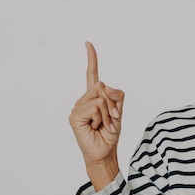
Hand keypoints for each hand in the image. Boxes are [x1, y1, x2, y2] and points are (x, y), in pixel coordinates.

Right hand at [69, 42, 123, 188]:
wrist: (105, 151)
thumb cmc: (110, 132)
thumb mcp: (119, 111)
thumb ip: (116, 95)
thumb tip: (105, 86)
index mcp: (94, 96)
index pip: (92, 74)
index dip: (91, 59)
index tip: (88, 43)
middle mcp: (84, 99)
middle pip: (102, 86)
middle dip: (113, 104)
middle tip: (111, 119)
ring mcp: (77, 107)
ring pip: (100, 98)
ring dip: (108, 114)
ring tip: (103, 125)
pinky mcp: (75, 116)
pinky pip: (95, 107)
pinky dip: (100, 118)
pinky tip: (95, 127)